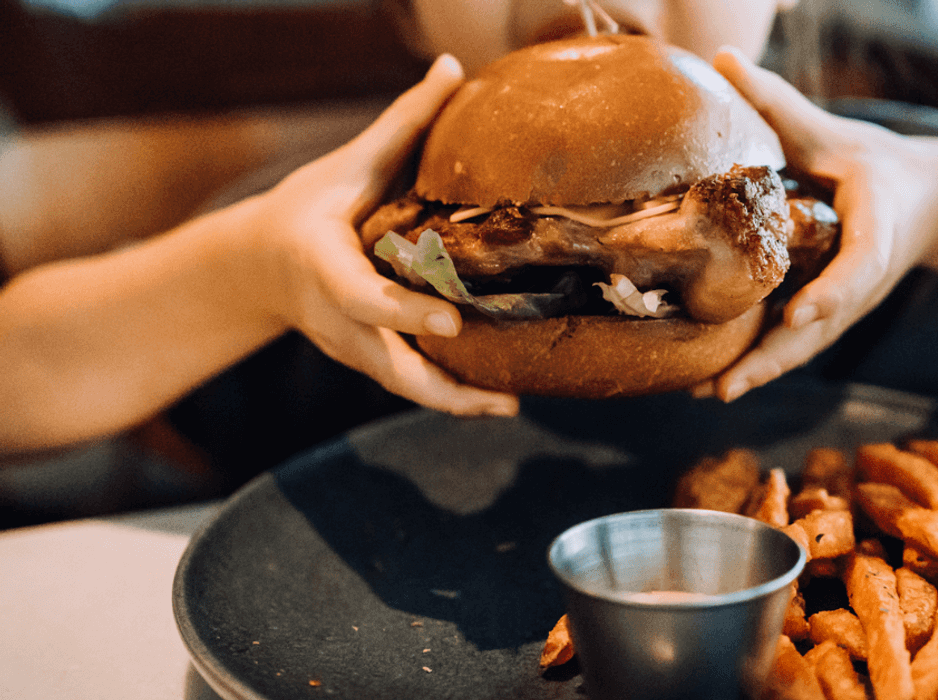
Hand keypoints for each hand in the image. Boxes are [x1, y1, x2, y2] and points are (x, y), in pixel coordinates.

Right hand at [246, 55, 519, 417]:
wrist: (259, 265)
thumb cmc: (309, 209)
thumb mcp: (349, 164)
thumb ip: (402, 123)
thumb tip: (450, 68)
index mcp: (327, 269)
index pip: (365, 299)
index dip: (406, 313)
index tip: (450, 320)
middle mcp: (339, 320)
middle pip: (389, 366)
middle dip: (441, 387)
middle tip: (500, 398)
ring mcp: (352, 347)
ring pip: (403, 386)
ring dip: (455, 402)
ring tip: (510, 404)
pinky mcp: (367, 360)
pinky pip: (409, 384)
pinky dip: (449, 394)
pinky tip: (497, 396)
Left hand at [696, 48, 937, 401]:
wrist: (931, 202)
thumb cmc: (878, 166)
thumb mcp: (837, 135)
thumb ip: (781, 106)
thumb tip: (724, 61)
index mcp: (876, 232)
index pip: (860, 266)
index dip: (834, 291)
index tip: (805, 310)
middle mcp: (861, 280)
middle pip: (821, 328)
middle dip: (774, 358)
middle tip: (728, 386)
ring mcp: (846, 304)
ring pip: (803, 346)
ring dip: (759, 372)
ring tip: (708, 394)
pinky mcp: (831, 313)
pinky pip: (794, 343)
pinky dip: (760, 362)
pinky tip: (713, 381)